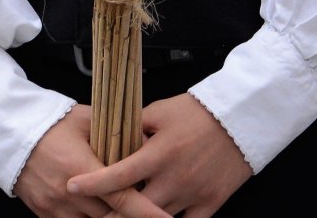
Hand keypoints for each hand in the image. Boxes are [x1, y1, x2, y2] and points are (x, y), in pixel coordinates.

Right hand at [15, 107, 165, 217]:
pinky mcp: (45, 215)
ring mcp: (55, 208)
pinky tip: (102, 211)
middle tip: (153, 207)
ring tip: (126, 209)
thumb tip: (151, 140)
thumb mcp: (90, 120)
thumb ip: (120, 132)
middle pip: (110, 217)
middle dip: (131, 214)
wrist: (12, 135)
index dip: (146, 212)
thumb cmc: (56, 124)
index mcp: (82, 167)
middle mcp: (69, 194)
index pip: (122, 197)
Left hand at [67, 93, 251, 217]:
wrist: (245, 116)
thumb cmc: (202, 111)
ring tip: (121, 216)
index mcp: (159, 153)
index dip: (91, 184)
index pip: (117, 175)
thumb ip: (135, 126)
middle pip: (131, 210)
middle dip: (108, 215)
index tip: (70, 187)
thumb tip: (111, 137)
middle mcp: (173, 178)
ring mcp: (193, 194)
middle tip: (93, 213)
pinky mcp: (211, 203)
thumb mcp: (164, 110)